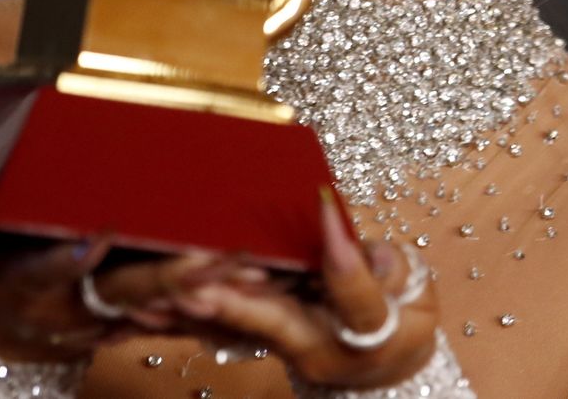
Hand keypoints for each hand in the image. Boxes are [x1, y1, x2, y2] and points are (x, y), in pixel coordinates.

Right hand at [0, 192, 258, 362]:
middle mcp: (69, 313)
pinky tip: (271, 279)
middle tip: (213, 256)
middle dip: (170, 277)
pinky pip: (190, 315)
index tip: (91, 240)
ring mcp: (108, 319)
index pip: (39, 277)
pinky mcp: (139, 317)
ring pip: (169, 306)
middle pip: (123, 296)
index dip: (62, 266)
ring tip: (256, 266)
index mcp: (21, 291)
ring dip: (212, 289)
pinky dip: (227, 301)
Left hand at [95, 189, 441, 388]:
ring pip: (236, 331)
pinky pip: (220, 331)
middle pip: (274, 323)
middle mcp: (318, 351)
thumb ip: (391, 270)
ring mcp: (286, 351)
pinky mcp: (262, 343)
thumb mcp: (418, 294)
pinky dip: (187, 317)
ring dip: (195, 311)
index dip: (344, 252)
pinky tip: (150, 301)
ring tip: (156, 289)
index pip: (355, 295)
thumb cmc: (404, 319)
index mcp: (369, 335)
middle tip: (195, 278)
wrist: (388, 363)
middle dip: (233, 299)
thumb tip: (368, 250)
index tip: (325, 203)